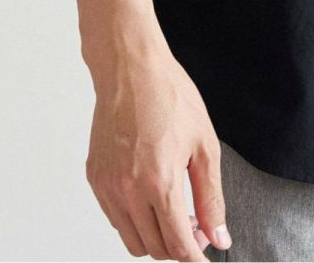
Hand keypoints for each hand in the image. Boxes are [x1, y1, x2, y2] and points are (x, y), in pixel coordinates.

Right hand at [84, 42, 231, 259]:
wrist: (131, 69)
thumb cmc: (170, 97)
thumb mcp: (204, 146)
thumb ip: (211, 198)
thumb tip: (219, 238)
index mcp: (159, 183)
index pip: (177, 246)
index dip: (195, 257)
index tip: (206, 256)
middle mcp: (128, 191)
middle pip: (153, 249)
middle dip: (178, 247)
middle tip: (196, 228)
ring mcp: (107, 187)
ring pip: (131, 240)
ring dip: (155, 238)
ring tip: (175, 214)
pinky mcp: (94, 178)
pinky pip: (115, 218)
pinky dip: (135, 220)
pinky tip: (152, 197)